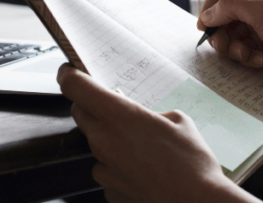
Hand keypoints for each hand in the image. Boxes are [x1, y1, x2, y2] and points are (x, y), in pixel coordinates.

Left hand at [57, 64, 254, 202]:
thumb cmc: (193, 164)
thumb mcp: (179, 121)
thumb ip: (150, 114)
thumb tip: (142, 118)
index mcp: (119, 116)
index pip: (76, 87)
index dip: (69, 74)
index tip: (70, 70)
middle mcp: (104, 141)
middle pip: (80, 112)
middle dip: (90, 104)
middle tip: (112, 103)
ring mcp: (105, 169)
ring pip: (95, 143)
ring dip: (109, 138)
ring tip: (141, 145)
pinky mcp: (109, 191)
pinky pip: (106, 169)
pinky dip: (119, 165)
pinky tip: (143, 169)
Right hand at [197, 0, 262, 99]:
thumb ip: (231, 6)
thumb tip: (207, 15)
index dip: (210, 5)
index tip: (206, 26)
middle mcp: (257, 2)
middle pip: (220, 14)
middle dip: (221, 32)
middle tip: (226, 47)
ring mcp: (256, 25)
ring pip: (225, 34)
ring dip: (232, 48)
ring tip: (247, 55)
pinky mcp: (257, 45)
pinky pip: (236, 49)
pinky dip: (244, 57)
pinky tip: (259, 61)